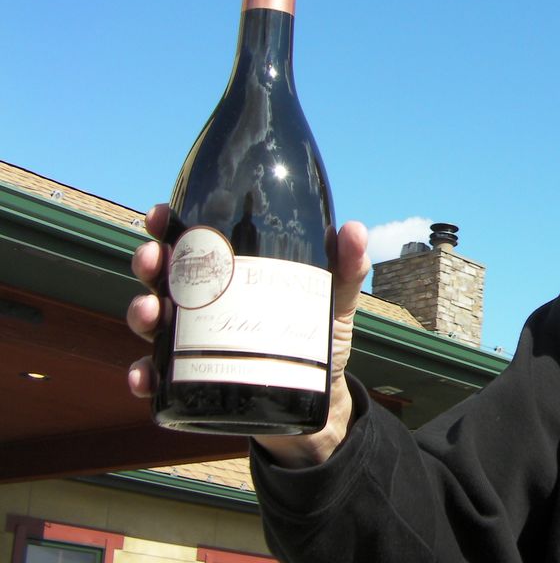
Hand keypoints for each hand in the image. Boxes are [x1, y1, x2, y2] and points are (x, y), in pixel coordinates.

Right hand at [126, 203, 370, 466]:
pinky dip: (146, 376)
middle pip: (165, 277)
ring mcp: (192, 345)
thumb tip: (355, 230)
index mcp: (231, 276)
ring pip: (154, 322)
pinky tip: (145, 376)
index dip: (170, 226)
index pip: (194, 243)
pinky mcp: (191, 385)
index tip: (161, 215)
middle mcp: (203, 306)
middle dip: (151, 263)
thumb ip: (345, 270)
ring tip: (149, 314)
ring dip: (141, 313)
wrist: (316, 406)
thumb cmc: (317, 342)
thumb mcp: (332, 303)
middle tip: (153, 260)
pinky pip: (159, 379)